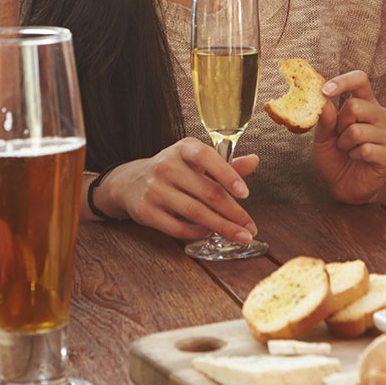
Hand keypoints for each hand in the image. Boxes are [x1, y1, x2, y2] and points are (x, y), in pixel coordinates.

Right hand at [103, 138, 260, 242]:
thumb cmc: (174, 171)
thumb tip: (254, 161)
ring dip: (221, 227)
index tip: (245, 193)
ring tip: (239, 235)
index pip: (207, 158)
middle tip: (250, 228)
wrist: (131, 182)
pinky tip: (210, 233)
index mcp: (183, 149)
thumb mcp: (197, 162)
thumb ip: (226, 165)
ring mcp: (154, 189)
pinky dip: (198, 233)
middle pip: (206, 192)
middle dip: (233, 212)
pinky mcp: (146, 211)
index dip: (228, 175)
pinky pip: (177, 227)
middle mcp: (167, 166)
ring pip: (194, 212)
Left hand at [311, 71, 385, 202]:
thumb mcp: (322, 137)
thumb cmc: (334, 158)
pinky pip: (366, 149)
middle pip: (355, 106)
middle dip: (339, 125)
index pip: (360, 80)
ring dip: (344, 144)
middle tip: (339, 137)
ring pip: (358, 130)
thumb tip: (323, 99)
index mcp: (364, 104)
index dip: (343, 82)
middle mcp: (380, 115)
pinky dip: (354, 156)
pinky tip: (356, 159)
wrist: (342, 187)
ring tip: (347, 151)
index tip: (325, 91)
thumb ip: (324, 119)